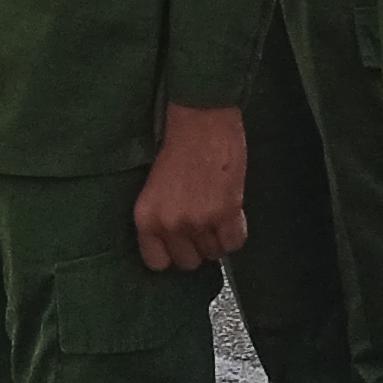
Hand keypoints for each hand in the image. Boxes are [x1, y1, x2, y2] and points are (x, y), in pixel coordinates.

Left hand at [132, 103, 247, 271]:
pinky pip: (234, 243)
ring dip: (218, 238)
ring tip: (218, 212)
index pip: (157, 262)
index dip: (173, 253)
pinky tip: (233, 214)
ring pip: (214, 253)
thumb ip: (163, 217)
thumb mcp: (156, 188)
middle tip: (204, 224)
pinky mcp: (225, 212)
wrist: (202, 119)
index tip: (182, 244)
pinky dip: (236, 232)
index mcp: (146, 217)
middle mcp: (169, 223)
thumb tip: (180, 242)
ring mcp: (198, 220)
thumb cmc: (179, 145)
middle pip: (188, 262)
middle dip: (198, 246)